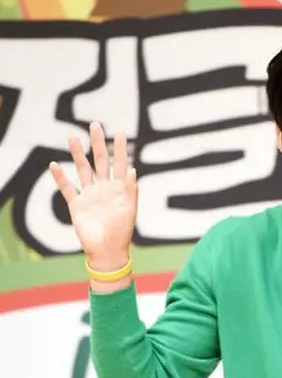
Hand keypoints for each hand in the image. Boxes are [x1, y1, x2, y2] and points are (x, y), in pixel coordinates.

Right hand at [49, 122, 136, 270]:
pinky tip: (53, 165)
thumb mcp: (129, 210)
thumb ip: (130, 190)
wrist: (107, 252)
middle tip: (95, 125)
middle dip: (98, 144)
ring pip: (82, 170)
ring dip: (77, 155)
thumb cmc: (121, 233)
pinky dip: (60, 178)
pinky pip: (67, 189)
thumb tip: (133, 169)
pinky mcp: (76, 205)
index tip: (122, 133)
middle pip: (100, 161)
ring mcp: (89, 196)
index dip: (121, 149)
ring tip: (72, 137)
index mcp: (119, 189)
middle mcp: (104, 189)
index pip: (121, 164)